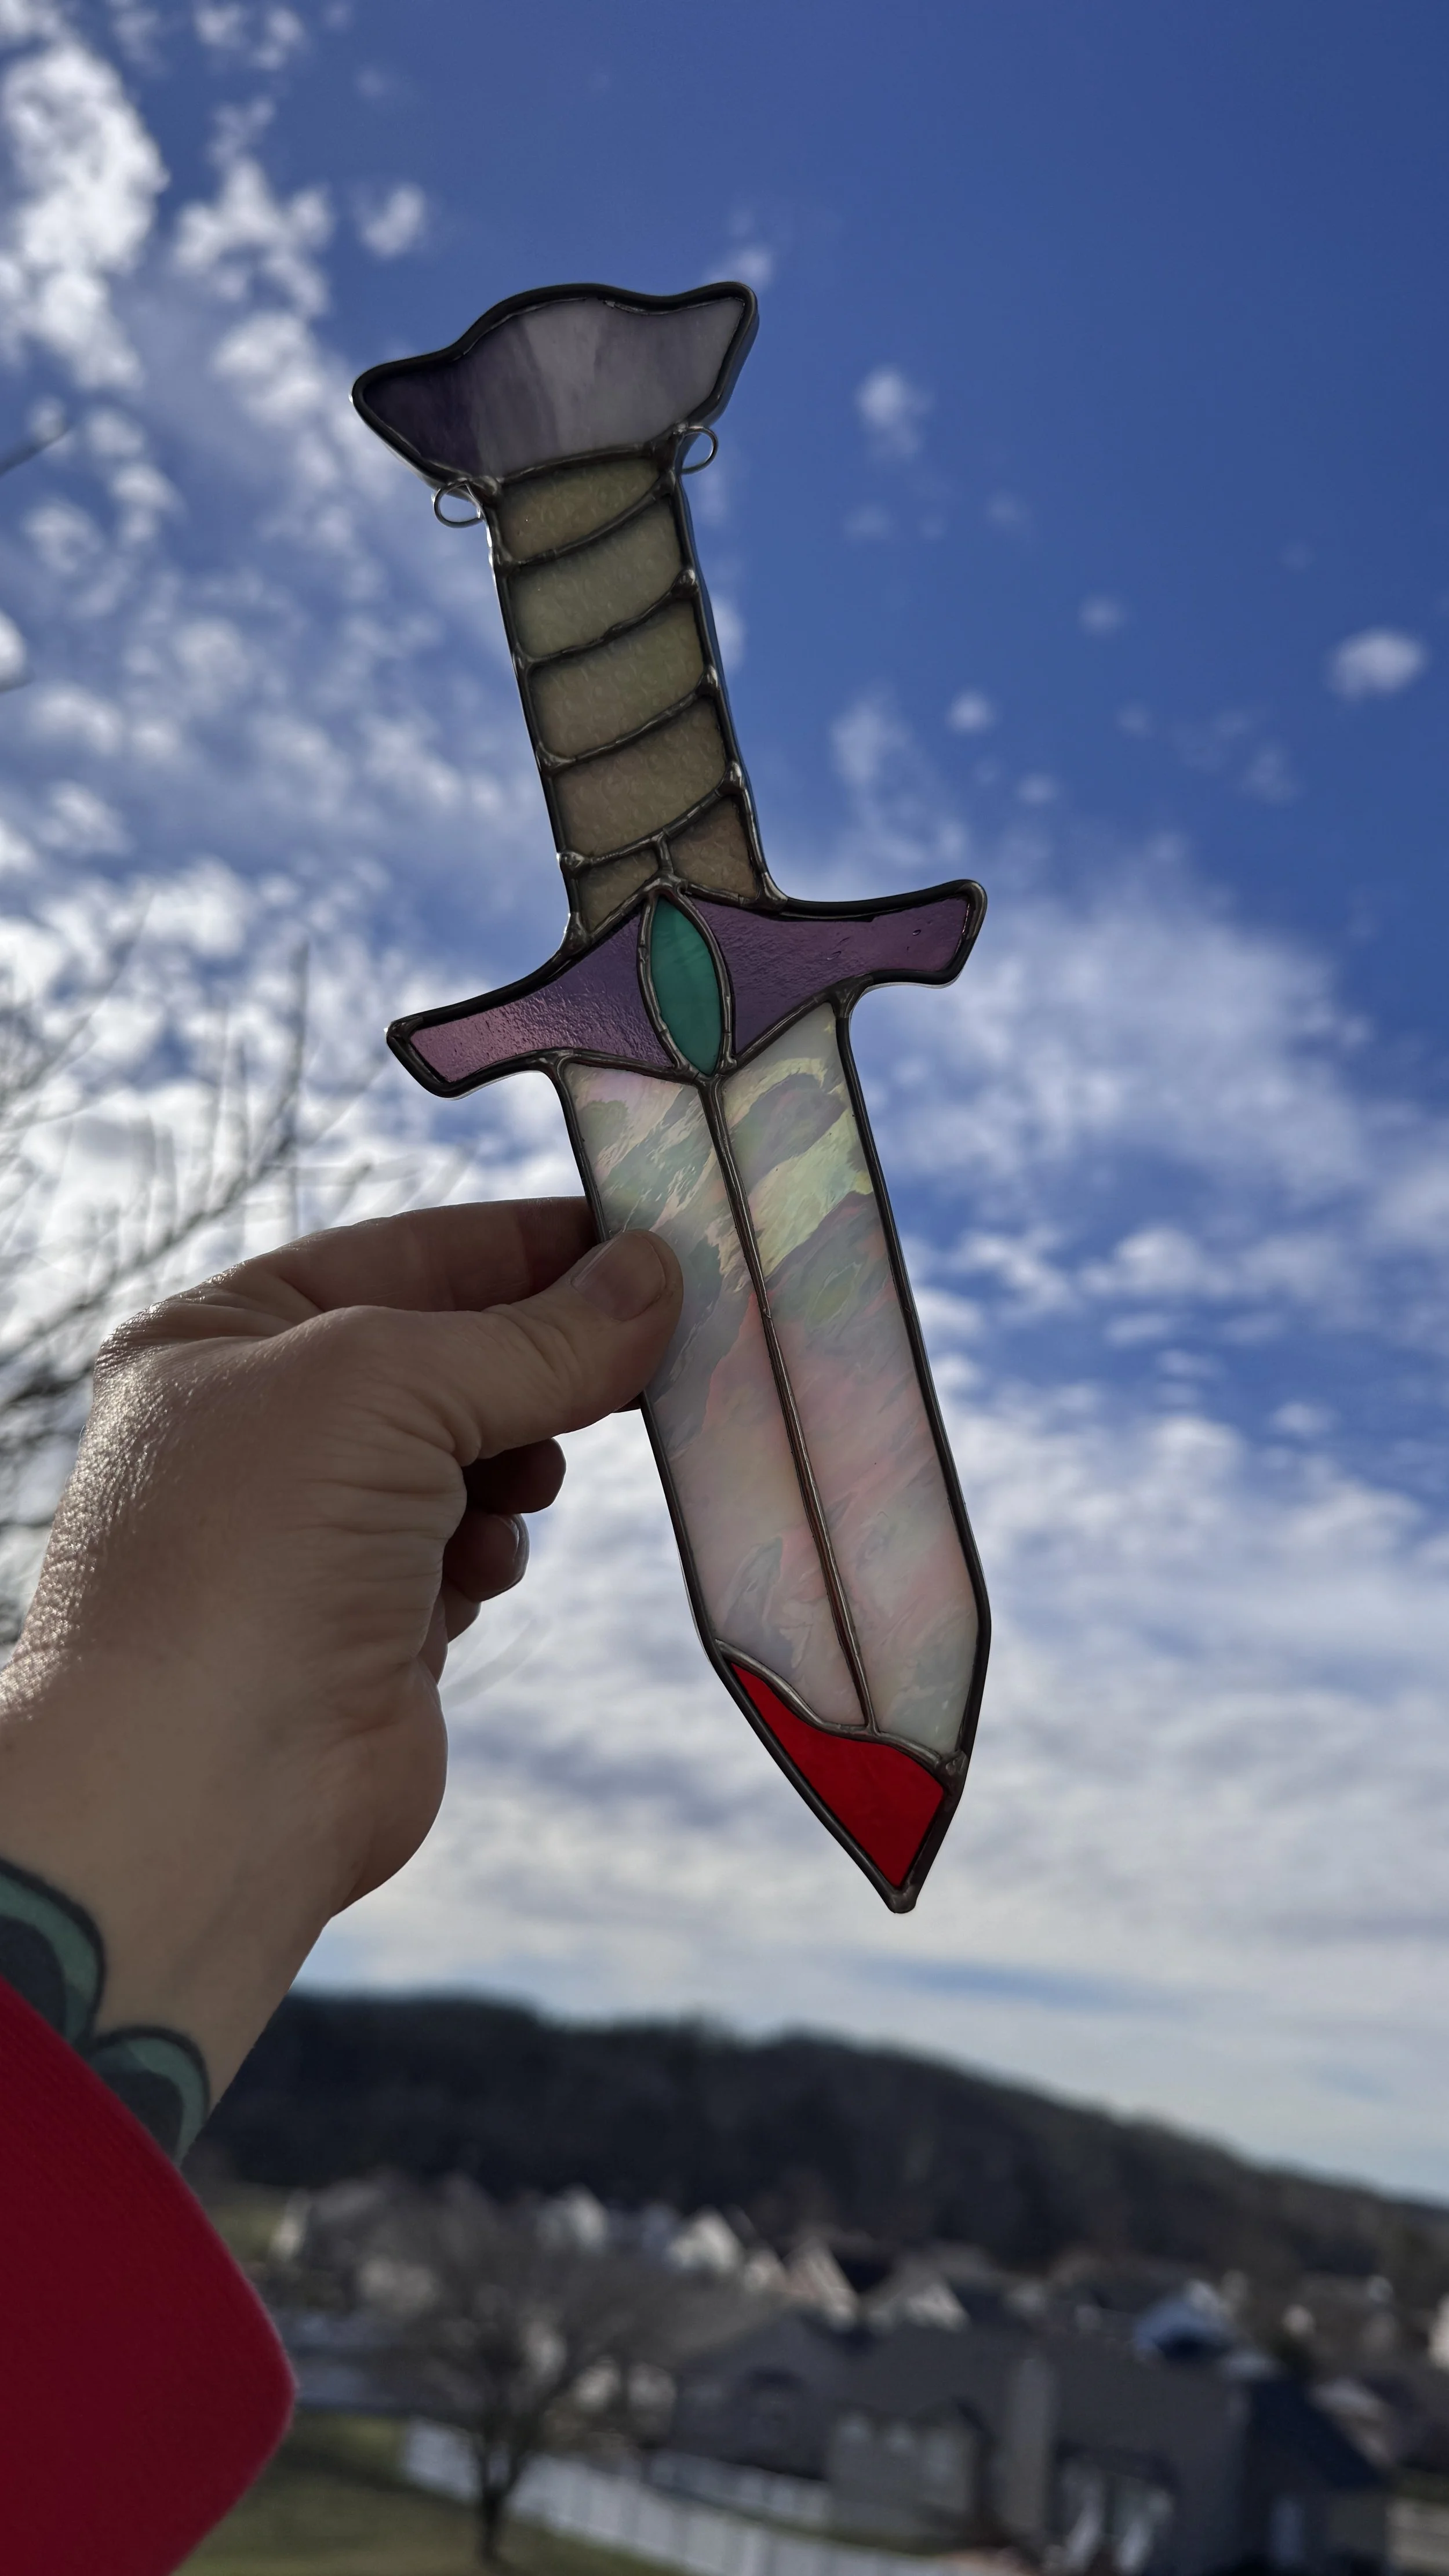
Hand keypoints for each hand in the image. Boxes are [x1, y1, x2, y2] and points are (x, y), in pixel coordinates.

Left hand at [0, 1202, 680, 2097]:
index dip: (527, 1242)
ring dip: (515, 1465)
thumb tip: (654, 1275)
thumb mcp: (389, 1385)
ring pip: (475, 1454)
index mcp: (225, 1336)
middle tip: (640, 1357)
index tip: (645, 1238)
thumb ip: (534, 1334)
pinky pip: (473, 1546)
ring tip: (516, 1490)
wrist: (206, 1787)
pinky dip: (491, 1549)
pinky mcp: (374, 1621)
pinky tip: (474, 1573)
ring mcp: (316, 1530)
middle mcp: (262, 1425)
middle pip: (451, 1355)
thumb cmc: (248, 1555)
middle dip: (537, 1364)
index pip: (407, 1252)